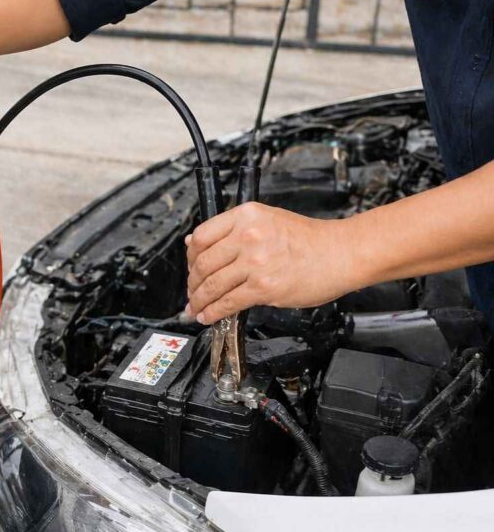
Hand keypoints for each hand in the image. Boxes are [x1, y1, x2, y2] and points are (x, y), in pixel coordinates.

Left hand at [185, 202, 355, 323]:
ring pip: (212, 285)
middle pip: (203, 263)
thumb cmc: (309, 239)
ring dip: (199, 300)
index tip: (190, 267)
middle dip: (192, 283)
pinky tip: (209, 316)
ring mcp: (255, 262)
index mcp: (246, 216)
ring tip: (196, 308)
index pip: (202, 236)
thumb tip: (195, 242)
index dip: (190, 256)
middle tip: (191, 292)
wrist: (342, 253)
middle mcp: (248, 235)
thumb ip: (232, 230)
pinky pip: (228, 302)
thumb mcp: (267, 220)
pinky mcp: (264, 287)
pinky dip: (213, 312)